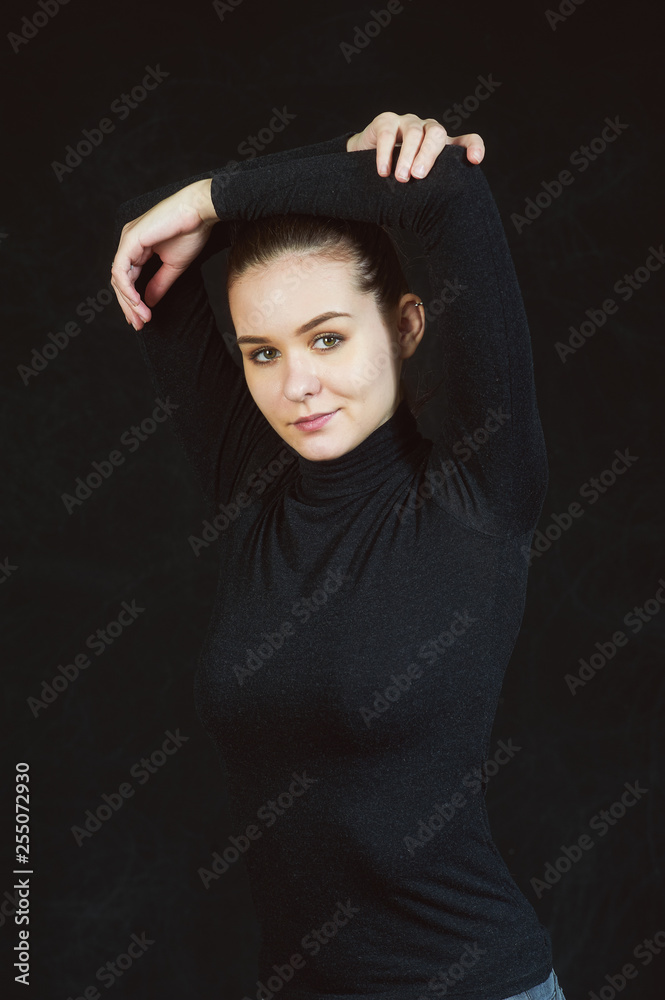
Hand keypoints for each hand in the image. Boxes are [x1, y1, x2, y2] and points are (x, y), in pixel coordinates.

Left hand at [111, 179, 215, 329]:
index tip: (142, 320)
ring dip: (129, 302)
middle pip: (120, 281)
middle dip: (128, 306)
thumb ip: (158, 284)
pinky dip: (128, 289)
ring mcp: (127, 240)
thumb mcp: (173, 266)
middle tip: (139, 324)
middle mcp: (129, 242)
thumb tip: (148, 302)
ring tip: (142, 318)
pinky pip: (121, 271)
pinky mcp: (130, 240)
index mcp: (138, 246)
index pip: (128, 278)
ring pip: (118, 278)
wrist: (201, 212)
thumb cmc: (191, 232)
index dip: (132, 302)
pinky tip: (138, 303)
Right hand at [346, 111, 484, 180]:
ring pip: (414, 132)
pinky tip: (383, 171)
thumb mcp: (419, 188)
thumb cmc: (397, 181)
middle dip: (428, 155)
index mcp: (442, 147)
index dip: (473, 146)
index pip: (466, 140)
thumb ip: (433, 193)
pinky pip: (388, 134)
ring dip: (407, 156)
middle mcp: (428, 131)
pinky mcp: (386, 122)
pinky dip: (385, 153)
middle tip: (418, 176)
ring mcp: (408, 123)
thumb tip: (446, 218)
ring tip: (401, 178)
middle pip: (436, 134)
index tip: (475, 160)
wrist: (364, 168)